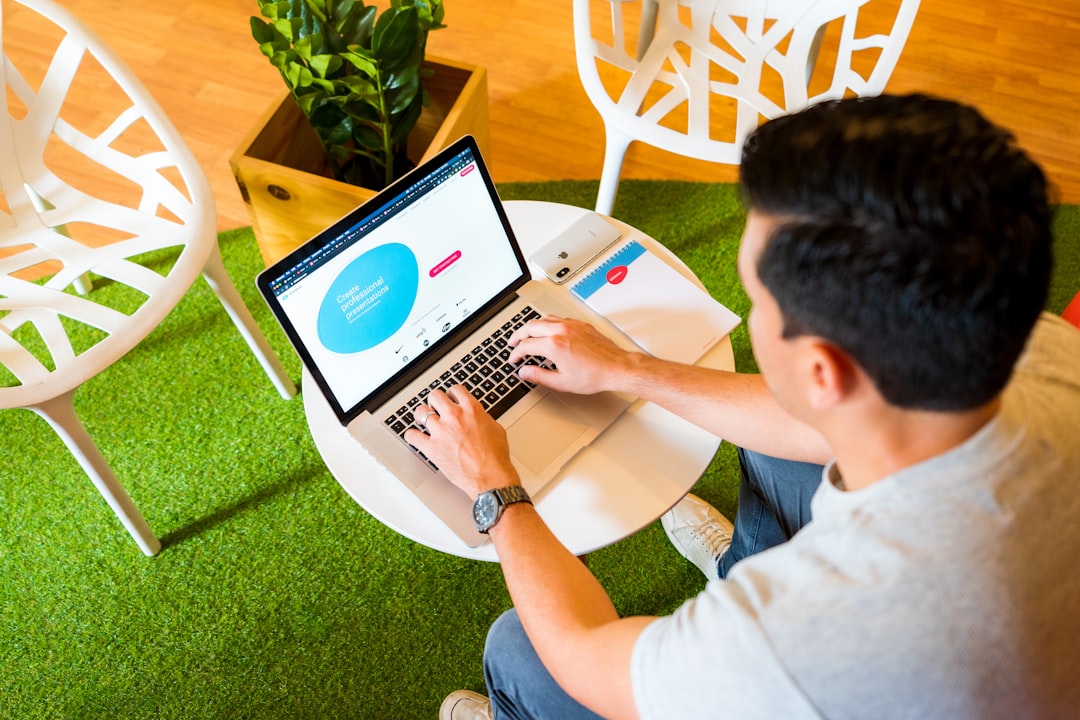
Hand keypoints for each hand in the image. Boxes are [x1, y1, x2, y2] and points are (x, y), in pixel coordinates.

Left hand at [403, 386, 518, 498]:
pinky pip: (413, 436)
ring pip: (421, 412)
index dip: (452, 393)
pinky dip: (412, 435)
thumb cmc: (495, 457)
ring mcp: (441, 431)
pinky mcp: (432, 448)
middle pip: (435, 396)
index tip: (451, 397)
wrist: (490, 476)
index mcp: (471, 410)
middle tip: (435, 406)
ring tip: (423, 419)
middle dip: (435, 401)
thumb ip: (483, 419)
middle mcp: (454, 417)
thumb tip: (478, 418)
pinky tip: (414, 436)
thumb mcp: (496, 429)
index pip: (456, 390)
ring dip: (422, 415)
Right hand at [507, 316, 634, 393]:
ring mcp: (572, 325)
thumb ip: (539, 376)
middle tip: (513, 343)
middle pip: (530, 326)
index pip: (525, 345)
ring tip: (528, 335)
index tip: (514, 359)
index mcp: (554, 345)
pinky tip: (549, 331)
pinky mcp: (581, 324)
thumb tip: (525, 372)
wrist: (616, 368)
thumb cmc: (594, 375)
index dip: (516, 353)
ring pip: (544, 319)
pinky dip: (548, 324)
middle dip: (518, 335)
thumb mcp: (561, 382)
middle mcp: (561, 330)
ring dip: (532, 327)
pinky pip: (558, 319)